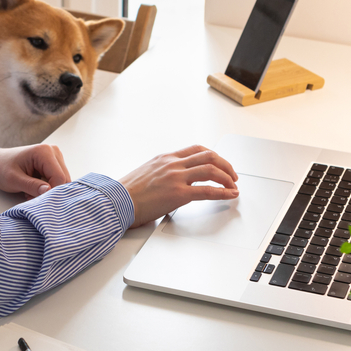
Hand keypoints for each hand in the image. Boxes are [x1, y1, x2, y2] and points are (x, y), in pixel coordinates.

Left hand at [0, 145, 71, 197]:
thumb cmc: (1, 168)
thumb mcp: (13, 180)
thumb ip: (31, 186)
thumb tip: (48, 191)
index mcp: (44, 152)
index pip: (59, 177)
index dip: (52, 192)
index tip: (37, 200)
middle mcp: (53, 151)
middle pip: (64, 179)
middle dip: (50, 192)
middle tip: (30, 196)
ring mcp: (55, 157)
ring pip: (62, 181)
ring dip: (48, 191)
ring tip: (30, 192)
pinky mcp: (54, 163)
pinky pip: (58, 180)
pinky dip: (47, 188)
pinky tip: (34, 188)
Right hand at [121, 145, 238, 227]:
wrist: (116, 202)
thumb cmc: (127, 193)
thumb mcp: (146, 173)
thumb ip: (162, 173)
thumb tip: (172, 182)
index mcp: (165, 158)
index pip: (196, 149)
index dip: (213, 155)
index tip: (220, 164)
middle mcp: (172, 164)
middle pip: (209, 156)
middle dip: (226, 165)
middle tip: (232, 175)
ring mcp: (176, 178)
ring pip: (211, 169)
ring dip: (228, 177)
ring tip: (233, 185)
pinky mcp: (178, 194)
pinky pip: (207, 190)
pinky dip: (223, 192)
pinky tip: (230, 195)